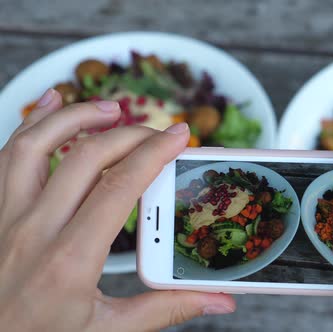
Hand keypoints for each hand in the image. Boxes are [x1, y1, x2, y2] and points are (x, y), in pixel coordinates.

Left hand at [0, 89, 234, 330]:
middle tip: (159, 132)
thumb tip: (218, 301)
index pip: (120, 187)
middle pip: (86, 157)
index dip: (154, 154)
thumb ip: (165, 309)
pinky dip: (31, 125)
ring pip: (35, 144)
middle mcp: (33, 230)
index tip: (179, 136)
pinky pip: (6, 157)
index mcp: (70, 260)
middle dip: (130, 134)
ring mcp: (6, 218)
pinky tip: (51, 106)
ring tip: (110, 109)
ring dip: (75, 117)